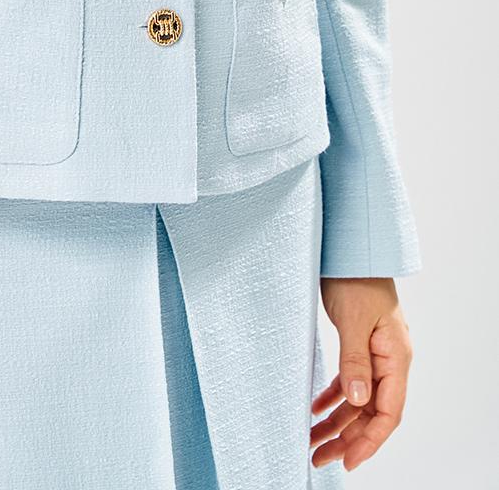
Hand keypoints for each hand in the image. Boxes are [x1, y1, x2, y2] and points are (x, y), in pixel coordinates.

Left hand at [311, 276, 412, 470]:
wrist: (349, 246)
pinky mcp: (358, 344)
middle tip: (319, 457)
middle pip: (372, 412)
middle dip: (347, 438)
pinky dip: (332, 398)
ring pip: (358, 400)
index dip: (370, 440)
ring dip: (337, 422)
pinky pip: (349, 381)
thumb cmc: (356, 277)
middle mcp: (388, 360)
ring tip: (312, 441)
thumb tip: (357, 400)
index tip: (348, 461)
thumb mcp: (353, 319)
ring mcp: (374, 353)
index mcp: (395, 357)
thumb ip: (355, 360)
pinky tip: (315, 409)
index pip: (389, 412)